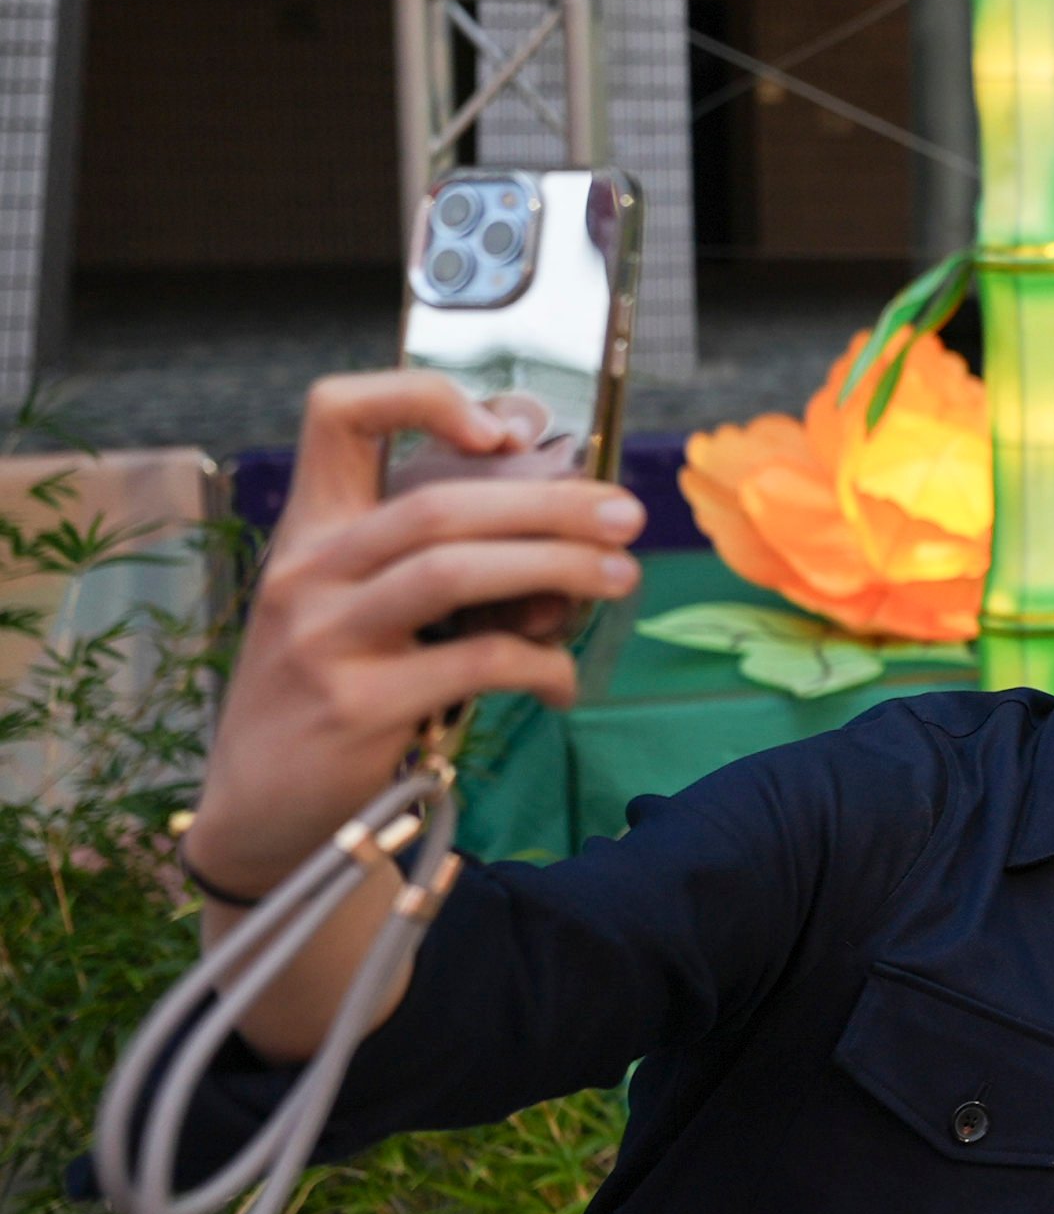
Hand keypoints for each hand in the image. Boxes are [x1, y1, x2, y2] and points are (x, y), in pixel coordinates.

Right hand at [192, 371, 643, 898]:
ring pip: (456, 570)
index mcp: (308, 532)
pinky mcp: (355, 706)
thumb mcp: (358, 613)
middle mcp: (305, 574)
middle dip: (551, 503)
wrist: (265, 817)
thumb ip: (434, 564)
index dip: (422, 396)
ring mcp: (322, 639)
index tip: (502, 428)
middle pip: (437, 502)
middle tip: (627, 516)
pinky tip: (564, 683)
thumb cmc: (336, 696)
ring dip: (558, 567)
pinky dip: (542, 666)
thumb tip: (574, 534)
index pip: (336, 414)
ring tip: (620, 578)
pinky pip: (477, 663)